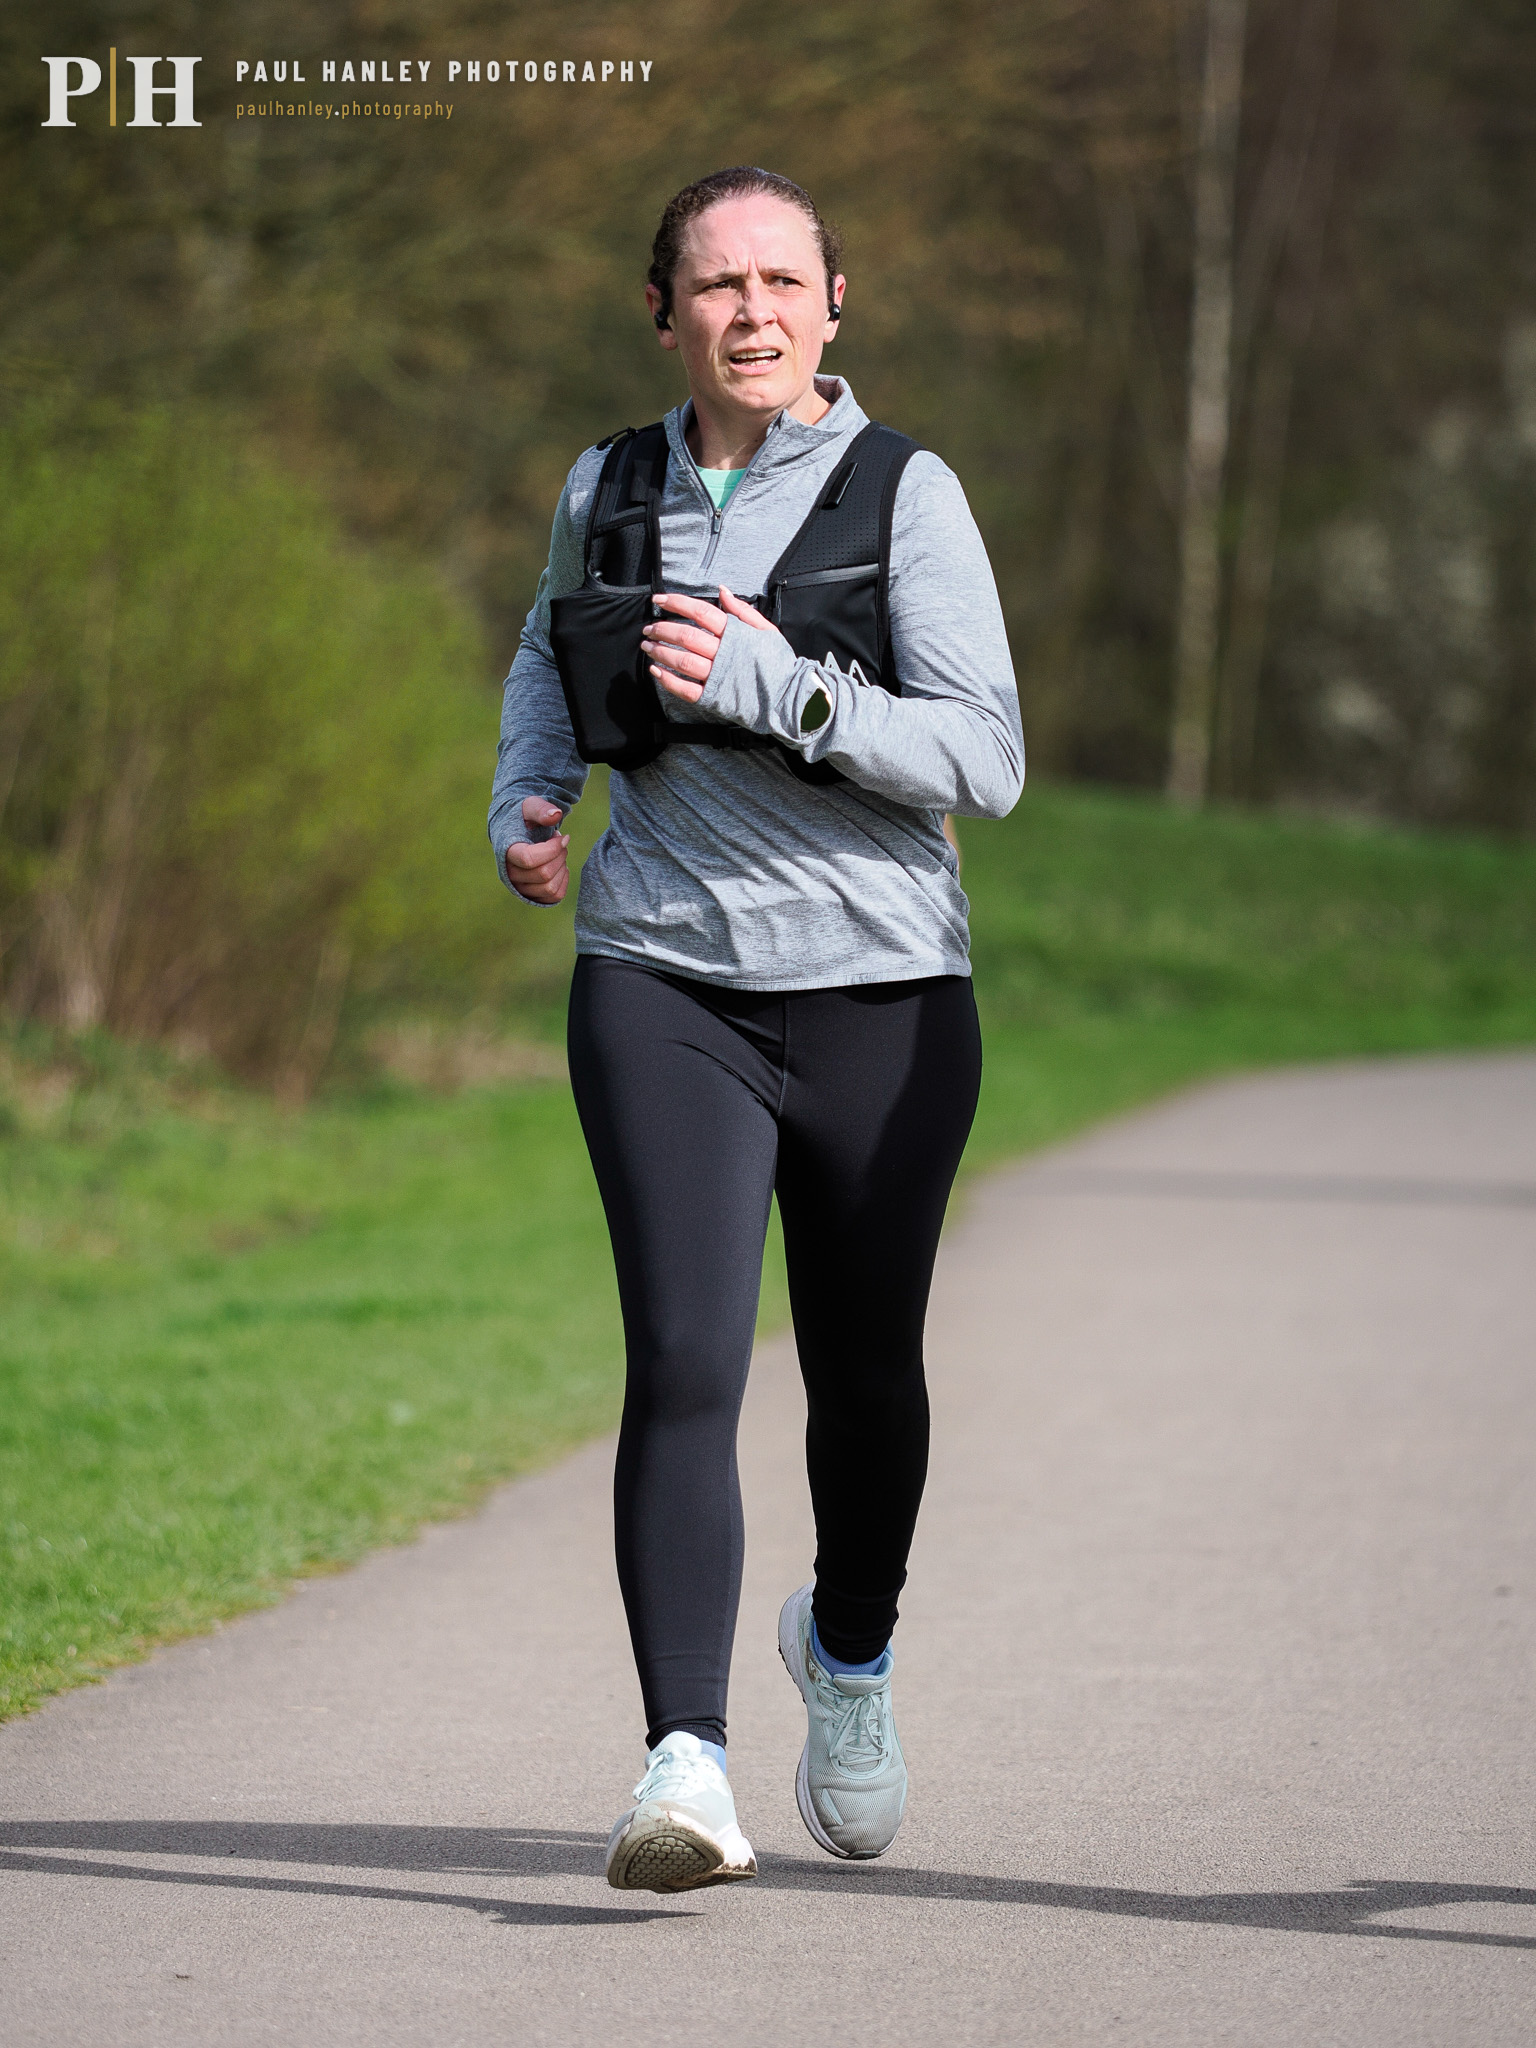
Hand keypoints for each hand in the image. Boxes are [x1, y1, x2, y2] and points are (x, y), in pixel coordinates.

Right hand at [504, 796, 569, 903]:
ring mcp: (520, 887)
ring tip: (559, 854)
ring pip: (550, 888)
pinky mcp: (531, 895)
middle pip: (543, 875)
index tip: (561, 836)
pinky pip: (554, 896)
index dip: (552, 849)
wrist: (516, 830)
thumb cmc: (524, 817)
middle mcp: (509, 873)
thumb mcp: (531, 806)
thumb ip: (541, 809)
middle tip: (561, 843)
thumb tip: (556, 815)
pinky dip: (564, 881)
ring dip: (562, 868)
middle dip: (560, 856)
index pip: (529, 859)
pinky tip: (561, 866)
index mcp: (506, 852)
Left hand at [640, 586, 774, 702]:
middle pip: (686, 636)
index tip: (659, 600)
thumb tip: (722, 590)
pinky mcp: (714, 698)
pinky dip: (668, 681)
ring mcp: (718, 677)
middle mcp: (724, 654)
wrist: (789, 697)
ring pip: (682, 661)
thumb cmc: (777, 662)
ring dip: (661, 652)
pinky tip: (656, 671)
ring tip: (648, 646)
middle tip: (649, 627)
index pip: (700, 612)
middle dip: (662, 629)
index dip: (676, 603)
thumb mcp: (766, 629)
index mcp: (736, 634)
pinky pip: (686, 689)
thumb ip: (742, 610)